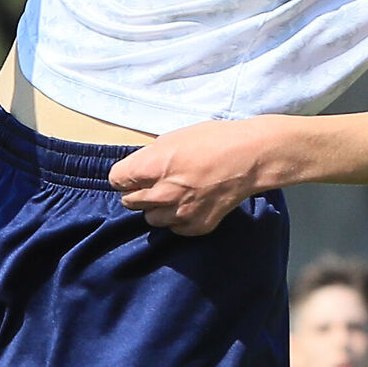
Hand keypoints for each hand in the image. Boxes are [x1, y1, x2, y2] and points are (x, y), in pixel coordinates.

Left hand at [110, 118, 284, 234]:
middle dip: (139, 193)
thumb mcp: (173, 138)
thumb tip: (140, 169)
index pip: (116, 180)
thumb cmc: (214, 140)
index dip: (125, 176)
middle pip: (129, 202)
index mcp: (151, 167)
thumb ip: (151, 157)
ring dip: (158, 209)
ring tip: (176, 195)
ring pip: (151, 219)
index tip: (134, 175)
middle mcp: (162, 194)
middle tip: (157, 184)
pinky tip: (193, 203)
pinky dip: (180, 219)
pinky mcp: (196, 226)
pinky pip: (175, 228)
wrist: (251, 157)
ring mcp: (180, 213)